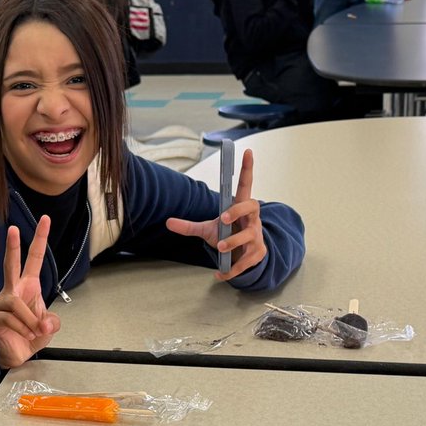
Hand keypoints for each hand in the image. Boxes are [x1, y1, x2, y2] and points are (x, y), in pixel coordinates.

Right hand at [0, 215, 60, 369]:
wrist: (18, 356)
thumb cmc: (31, 336)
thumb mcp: (48, 326)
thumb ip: (51, 321)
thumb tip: (45, 322)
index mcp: (27, 286)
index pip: (33, 259)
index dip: (39, 239)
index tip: (45, 220)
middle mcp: (11, 290)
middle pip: (10, 265)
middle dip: (12, 247)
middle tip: (12, 229)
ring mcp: (0, 302)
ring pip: (17, 304)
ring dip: (31, 321)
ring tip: (35, 332)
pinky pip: (12, 319)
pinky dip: (24, 329)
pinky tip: (26, 336)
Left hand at [165, 148, 266, 281]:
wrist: (245, 257)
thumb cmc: (228, 235)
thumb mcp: (208, 229)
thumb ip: (189, 226)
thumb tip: (167, 221)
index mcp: (240, 208)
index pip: (246, 184)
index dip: (247, 168)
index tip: (248, 151)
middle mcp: (252, 219)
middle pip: (252, 206)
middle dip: (238, 212)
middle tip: (223, 219)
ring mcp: (256, 236)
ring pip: (249, 236)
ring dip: (234, 242)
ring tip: (220, 248)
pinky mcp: (257, 254)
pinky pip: (246, 261)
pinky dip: (232, 269)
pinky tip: (220, 274)